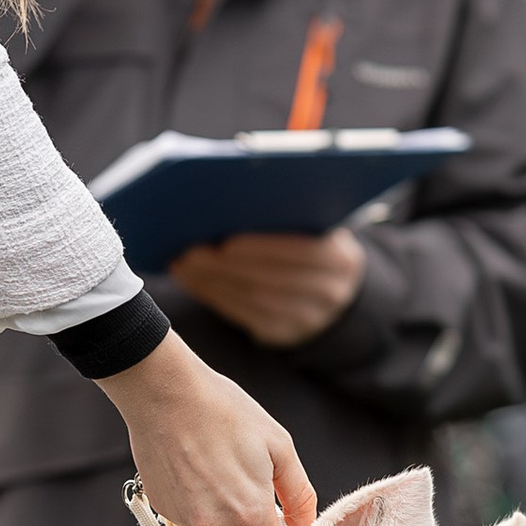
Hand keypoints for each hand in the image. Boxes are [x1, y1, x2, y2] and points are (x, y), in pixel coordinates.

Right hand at [102, 329, 315, 525]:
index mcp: (250, 514)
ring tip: (235, 493)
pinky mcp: (165, 512)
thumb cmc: (225, 412)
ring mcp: (186, 523)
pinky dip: (207, 519)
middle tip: (269, 520)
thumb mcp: (279, 447)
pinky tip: (207, 482)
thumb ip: (299, 495)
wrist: (166, 394)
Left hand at [168, 228, 363, 348]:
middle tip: (190, 251)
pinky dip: (214, 296)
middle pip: (272, 280)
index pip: (304, 253)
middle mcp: (331, 292)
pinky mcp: (283, 334)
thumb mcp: (315, 224)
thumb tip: (234, 191)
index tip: (227, 242)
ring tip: (184, 264)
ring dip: (213, 281)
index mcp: (341, 257)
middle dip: (227, 266)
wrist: (331, 289)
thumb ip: (289, 211)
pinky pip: (244, 316)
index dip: (264, 248)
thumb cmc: (311, 240)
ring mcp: (308, 318)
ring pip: (254, 300)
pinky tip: (192, 280)